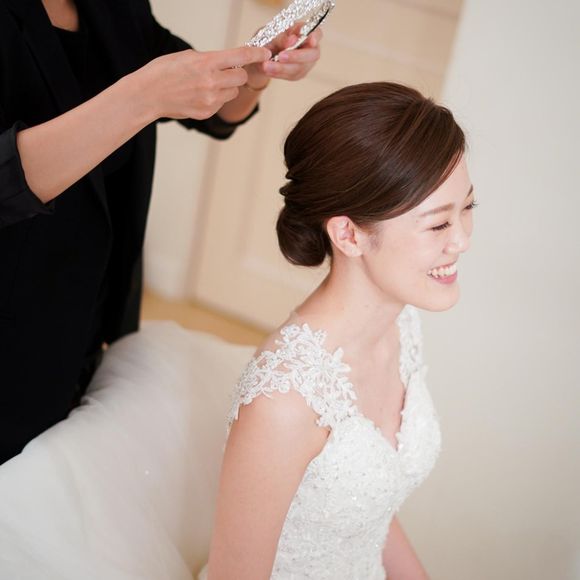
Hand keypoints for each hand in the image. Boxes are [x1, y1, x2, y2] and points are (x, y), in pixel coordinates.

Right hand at [137, 46, 270, 119]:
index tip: (265, 53)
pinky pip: (221, 103)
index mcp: (206, 63)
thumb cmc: (164, 72)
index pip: (240, 56)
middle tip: (227, 71)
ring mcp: (209, 100)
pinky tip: (200, 95)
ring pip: (233, 92)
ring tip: (208, 84)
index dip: (256, 54)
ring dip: (227, 86)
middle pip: (241, 77)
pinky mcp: (206, 113)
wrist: (148, 95)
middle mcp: (211, 82)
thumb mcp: (188, 56)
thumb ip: (210, 59)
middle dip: (237, 72)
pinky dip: (216, 98)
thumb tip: (228, 62)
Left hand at [244, 24, 321, 88]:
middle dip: (296, 56)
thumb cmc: (270, 39)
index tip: (312, 41)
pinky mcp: (298, 74)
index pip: (317, 33)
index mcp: (306, 32)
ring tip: (266, 65)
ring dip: (282, 68)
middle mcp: (310, 49)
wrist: (262, 54)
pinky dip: (278, 73)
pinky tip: (268, 70)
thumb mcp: (272, 34)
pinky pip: (291, 76)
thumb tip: (292, 40)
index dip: (316, 37)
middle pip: (312, 55)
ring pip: (300, 68)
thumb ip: (282, 37)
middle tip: (280, 56)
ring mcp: (306, 64)